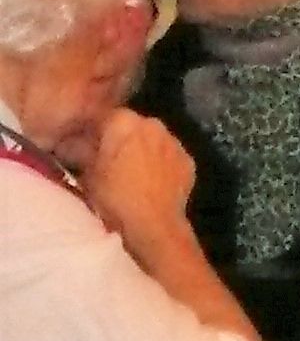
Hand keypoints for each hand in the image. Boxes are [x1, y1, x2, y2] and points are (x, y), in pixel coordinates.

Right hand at [77, 111, 198, 258]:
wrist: (153, 223)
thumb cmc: (113, 195)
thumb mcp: (86, 171)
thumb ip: (79, 150)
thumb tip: (70, 142)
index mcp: (124, 121)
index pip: (104, 117)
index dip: (93, 131)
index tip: (86, 146)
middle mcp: (153, 124)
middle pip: (131, 126)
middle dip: (120, 138)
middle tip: (108, 160)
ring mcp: (175, 142)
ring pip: (153, 139)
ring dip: (142, 149)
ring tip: (130, 172)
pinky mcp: (189, 161)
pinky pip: (169, 156)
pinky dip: (160, 163)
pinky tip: (151, 181)